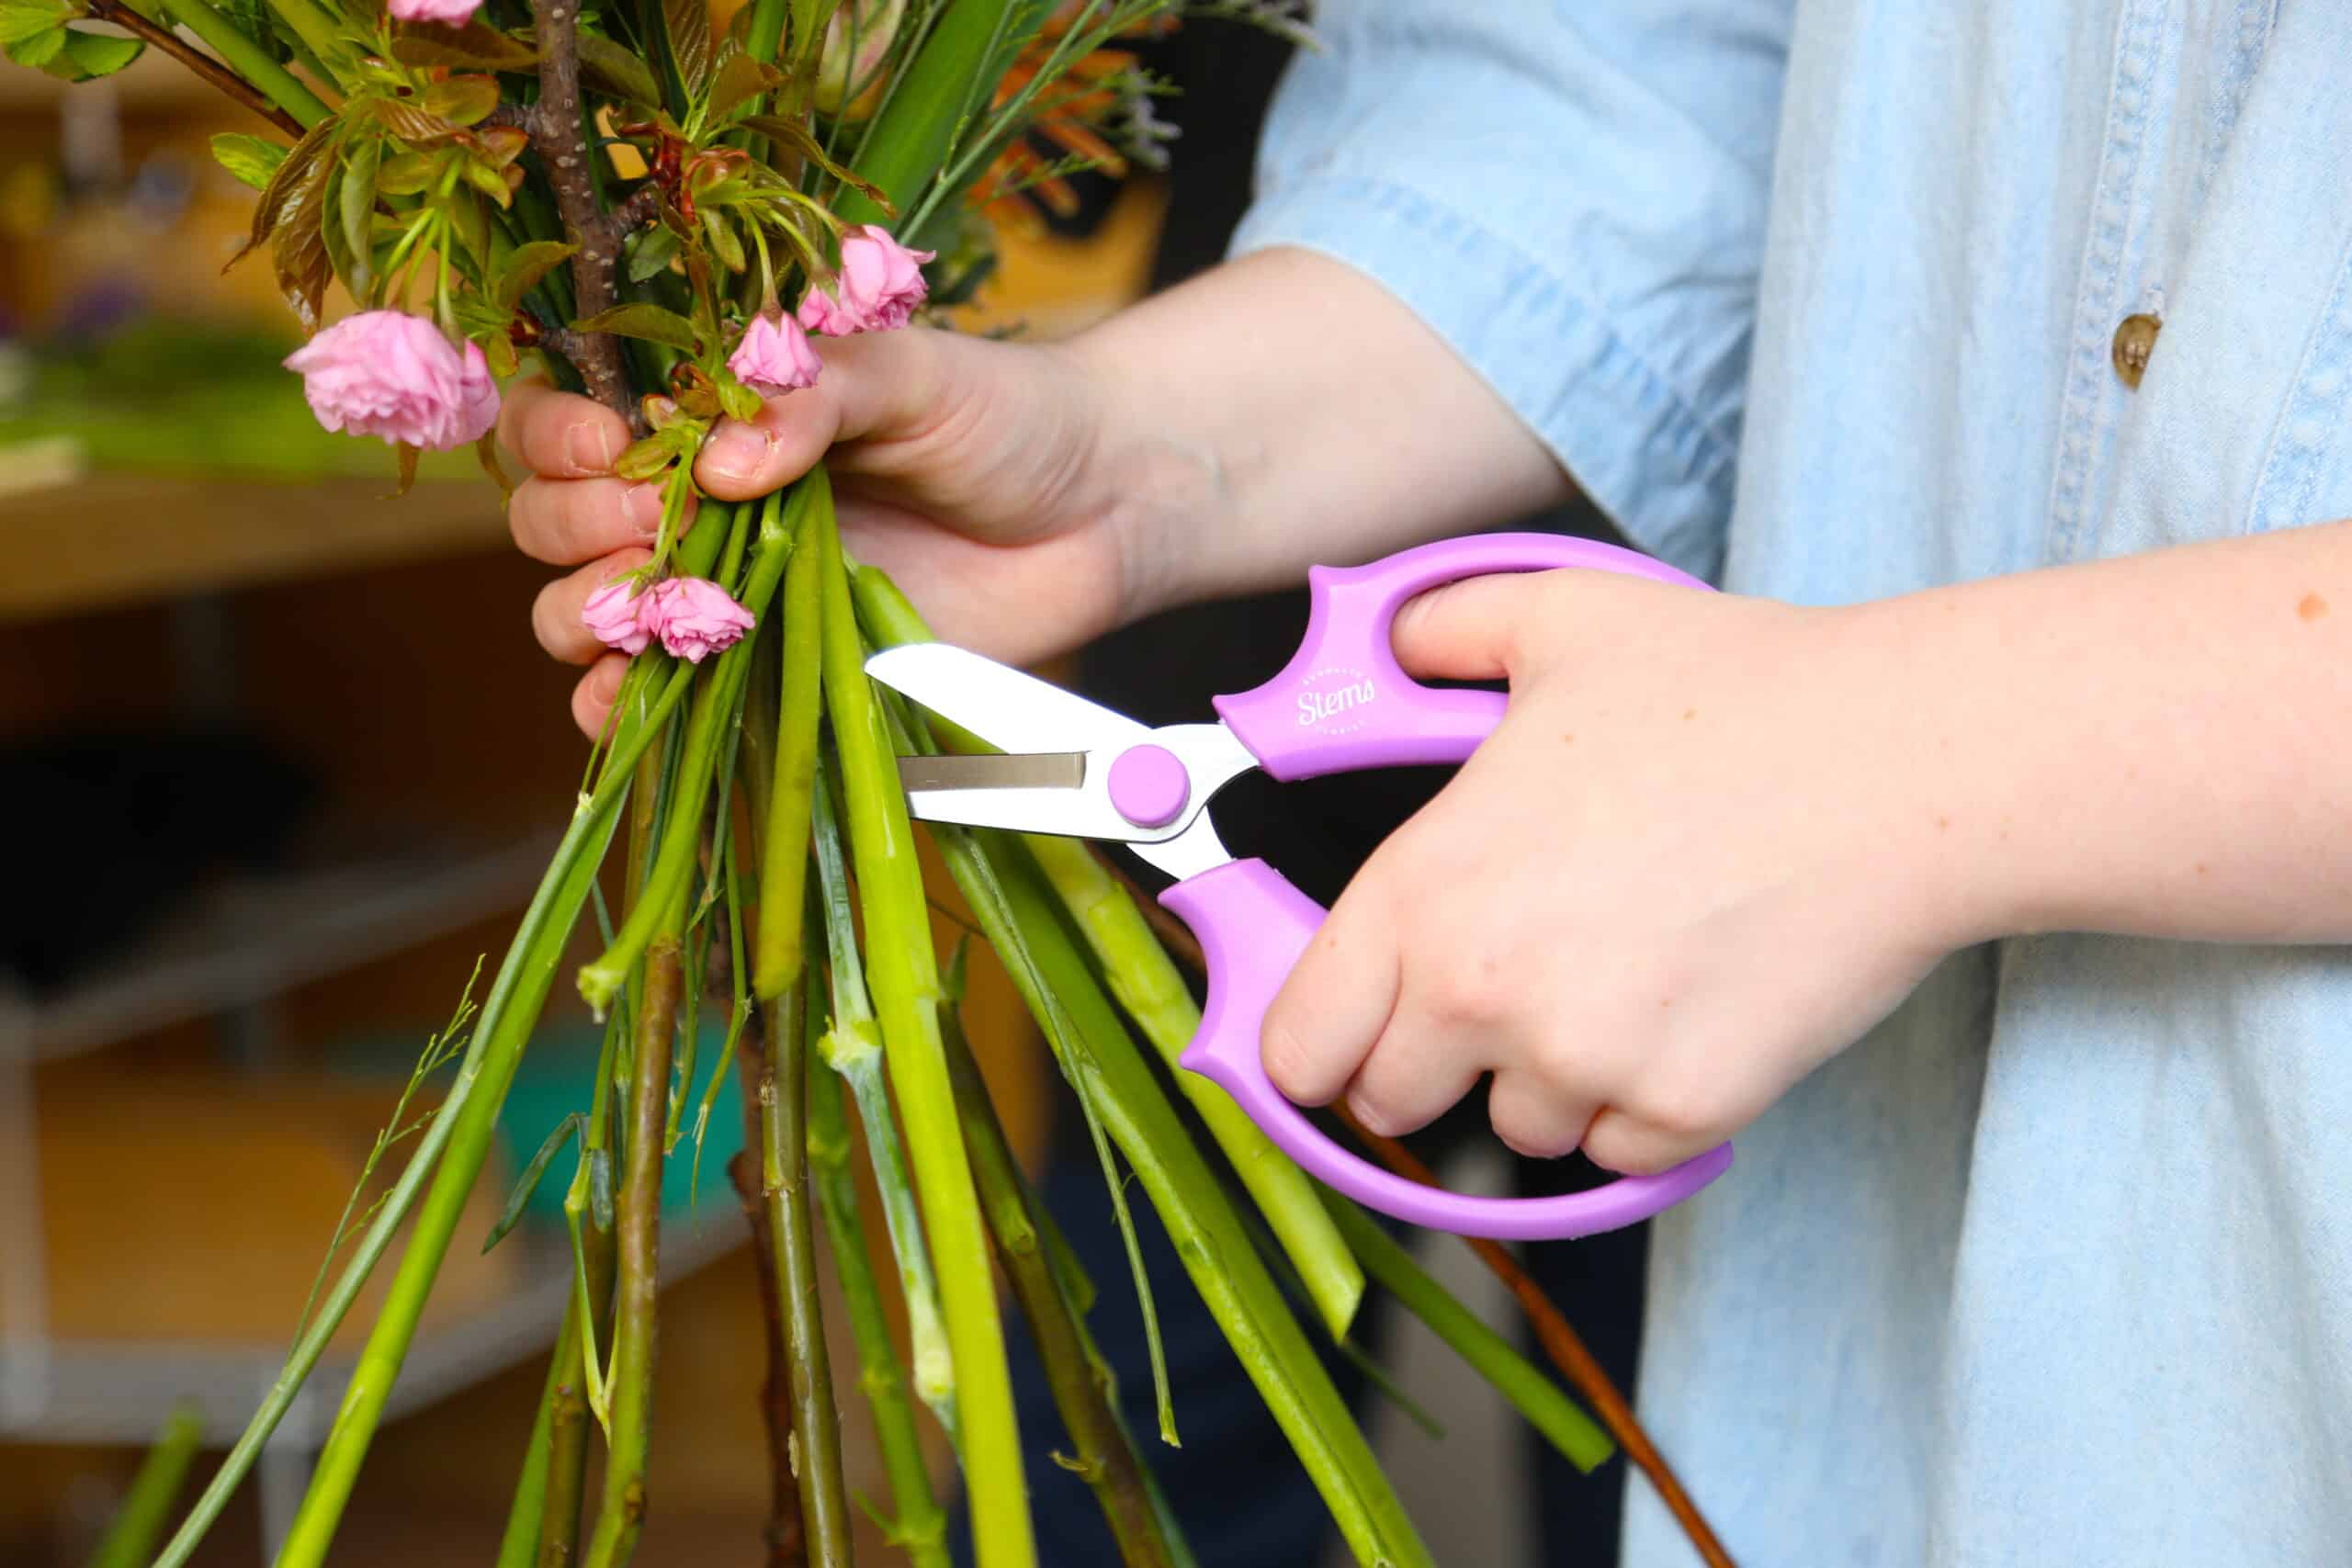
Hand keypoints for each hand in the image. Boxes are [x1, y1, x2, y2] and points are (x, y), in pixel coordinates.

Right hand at [503, 249, 1581, 735]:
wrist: (1102, 511)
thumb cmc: (1006, 418)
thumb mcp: (912, 370)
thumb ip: (815, 393)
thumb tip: (720, 460)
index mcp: (708, 419)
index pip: (569, 425)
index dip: (560, 439)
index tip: (613, 445)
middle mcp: (697, 508)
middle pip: (558, 529)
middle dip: (581, 529)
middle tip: (658, 526)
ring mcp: (729, 599)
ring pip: (590, 623)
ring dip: (589, 622)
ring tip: (652, 612)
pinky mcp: (775, 677)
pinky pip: (665, 706)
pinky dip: (625, 711)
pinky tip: (632, 701)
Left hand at [1259, 570, 1970, 1175]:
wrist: (1903, 765)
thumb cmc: (1736, 690)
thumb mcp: (1558, 618)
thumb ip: (1438, 632)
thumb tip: (1388, 643)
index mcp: (1422, 889)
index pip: (1296, 1047)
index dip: (1316, 1042)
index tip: (1350, 1033)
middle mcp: (1482, 993)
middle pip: (1391, 1100)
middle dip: (1433, 1056)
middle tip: (1507, 985)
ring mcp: (1585, 1062)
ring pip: (1519, 1125)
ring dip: (1550, 1077)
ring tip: (1628, 968)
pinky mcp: (1685, 1111)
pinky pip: (1622, 1150)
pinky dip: (1646, 1105)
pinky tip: (1694, 1007)